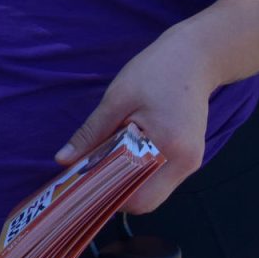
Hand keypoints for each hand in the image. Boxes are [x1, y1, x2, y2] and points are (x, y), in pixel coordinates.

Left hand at [54, 26, 216, 214]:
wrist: (195, 57)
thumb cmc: (155, 72)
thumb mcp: (117, 99)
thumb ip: (91, 132)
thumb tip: (63, 159)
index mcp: (170, 148)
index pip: (139, 199)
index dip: (109, 195)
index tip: (83, 183)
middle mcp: (186, 163)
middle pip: (147, 200)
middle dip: (116, 190)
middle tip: (90, 170)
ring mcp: (192, 161)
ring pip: (153, 189)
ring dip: (127, 180)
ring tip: (105, 155)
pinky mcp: (190, 155)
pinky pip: (160, 176)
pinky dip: (140, 170)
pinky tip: (124, 149)